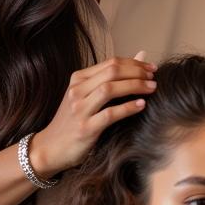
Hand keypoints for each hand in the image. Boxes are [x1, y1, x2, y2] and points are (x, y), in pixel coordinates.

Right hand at [28, 54, 156, 177]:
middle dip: (137, 72)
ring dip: (135, 86)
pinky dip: (128, 108)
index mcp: (78, 79)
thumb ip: (112, 78)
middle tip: (154, 77)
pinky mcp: (85, 128)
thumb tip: (141, 56)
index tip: (151, 68)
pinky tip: (141, 105)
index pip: (111, 63)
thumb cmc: (74, 120)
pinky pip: (110, 114)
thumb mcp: (88, 95)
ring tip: (152, 88)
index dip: (134, 63)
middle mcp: (77, 91)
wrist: (50, 148)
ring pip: (110, 89)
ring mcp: (79, 109)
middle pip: (112, 72)